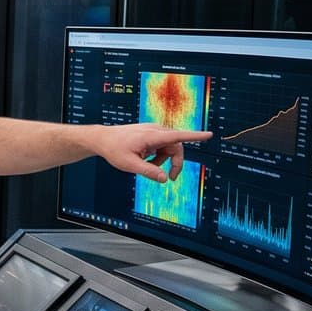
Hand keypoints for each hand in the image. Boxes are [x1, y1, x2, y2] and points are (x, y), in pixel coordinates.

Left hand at [91, 123, 212, 181]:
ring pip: (169, 148)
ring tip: (145, 165)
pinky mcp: (151, 134)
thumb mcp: (129, 165)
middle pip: (176, 147)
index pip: (178, 136)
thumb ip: (148, 172)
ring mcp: (153, 131)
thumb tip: (165, 179)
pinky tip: (143, 158)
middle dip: (175, 162)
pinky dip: (157, 155)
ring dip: (162, 160)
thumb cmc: (114, 149)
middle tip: (170, 178)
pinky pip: (161, 146)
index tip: (209, 135)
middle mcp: (155, 130)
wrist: (102, 139)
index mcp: (152, 136)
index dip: (195, 136)